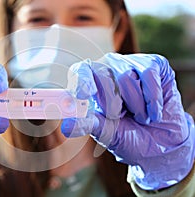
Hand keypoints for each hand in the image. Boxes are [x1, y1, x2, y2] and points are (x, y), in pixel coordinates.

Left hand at [62, 53, 194, 189]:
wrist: (160, 144)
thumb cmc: (128, 135)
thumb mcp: (105, 132)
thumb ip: (87, 125)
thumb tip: (66, 125)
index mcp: (91, 84)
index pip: (80, 71)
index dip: (81, 80)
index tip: (84, 95)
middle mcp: (108, 69)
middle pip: (104, 74)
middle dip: (113, 104)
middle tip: (121, 117)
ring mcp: (131, 64)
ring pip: (127, 76)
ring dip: (136, 105)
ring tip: (140, 117)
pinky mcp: (154, 65)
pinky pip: (149, 74)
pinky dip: (152, 99)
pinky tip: (154, 111)